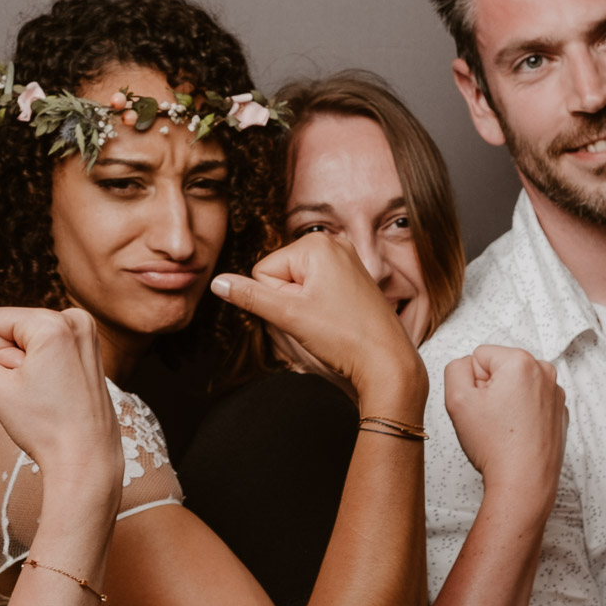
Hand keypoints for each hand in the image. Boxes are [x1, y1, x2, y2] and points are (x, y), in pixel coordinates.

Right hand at [0, 307, 121, 508]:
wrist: (86, 457)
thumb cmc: (44, 426)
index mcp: (54, 322)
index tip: (21, 382)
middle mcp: (76, 318)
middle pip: (13, 326)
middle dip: (14, 359)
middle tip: (36, 391)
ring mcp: (88, 333)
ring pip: (30, 337)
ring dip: (29, 364)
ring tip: (48, 392)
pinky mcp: (91, 348)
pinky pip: (49, 346)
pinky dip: (46, 366)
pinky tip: (59, 391)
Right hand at [212, 234, 425, 407]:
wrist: (387, 362)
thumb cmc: (345, 337)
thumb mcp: (289, 316)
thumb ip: (250, 296)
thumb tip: (217, 282)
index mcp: (316, 244)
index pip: (263, 271)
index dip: (276, 300)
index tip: (305, 314)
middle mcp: (333, 243)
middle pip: (280, 276)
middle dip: (289, 303)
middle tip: (318, 320)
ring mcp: (346, 259)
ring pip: (297, 286)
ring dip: (302, 308)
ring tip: (329, 322)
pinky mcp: (353, 276)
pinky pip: (316, 289)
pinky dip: (318, 308)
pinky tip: (337, 320)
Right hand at [444, 346, 564, 509]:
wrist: (524, 483)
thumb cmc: (495, 446)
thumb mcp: (456, 399)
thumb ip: (455, 368)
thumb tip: (467, 364)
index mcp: (521, 362)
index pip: (479, 356)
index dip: (472, 382)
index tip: (480, 406)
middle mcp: (544, 372)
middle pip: (499, 369)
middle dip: (490, 390)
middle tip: (490, 419)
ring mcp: (555, 393)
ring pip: (515, 387)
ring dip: (505, 402)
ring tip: (504, 428)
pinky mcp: (559, 412)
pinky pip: (530, 403)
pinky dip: (522, 414)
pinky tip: (518, 435)